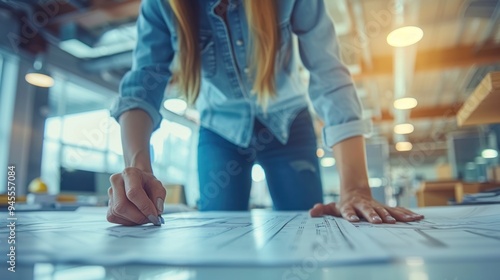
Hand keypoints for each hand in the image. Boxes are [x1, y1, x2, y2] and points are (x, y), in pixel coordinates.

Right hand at [107, 167, 165, 225]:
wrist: (138, 182)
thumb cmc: (147, 183)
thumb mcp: (158, 185)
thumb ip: (160, 196)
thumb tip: (157, 210)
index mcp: (130, 173)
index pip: (133, 192)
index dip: (144, 207)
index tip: (154, 215)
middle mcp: (116, 181)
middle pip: (121, 205)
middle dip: (138, 216)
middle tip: (150, 218)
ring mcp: (110, 193)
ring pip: (117, 213)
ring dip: (134, 219)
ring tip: (144, 215)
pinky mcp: (108, 205)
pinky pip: (114, 217)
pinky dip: (127, 221)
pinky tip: (135, 216)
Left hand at [309, 188, 423, 223]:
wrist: (356, 191)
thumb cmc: (344, 203)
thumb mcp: (332, 206)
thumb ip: (323, 209)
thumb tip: (312, 211)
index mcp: (350, 206)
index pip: (348, 211)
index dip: (350, 215)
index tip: (353, 220)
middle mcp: (364, 205)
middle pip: (368, 211)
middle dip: (373, 216)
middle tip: (377, 222)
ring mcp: (376, 206)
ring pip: (385, 210)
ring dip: (391, 216)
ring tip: (399, 221)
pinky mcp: (386, 209)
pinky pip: (397, 211)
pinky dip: (407, 214)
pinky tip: (418, 218)